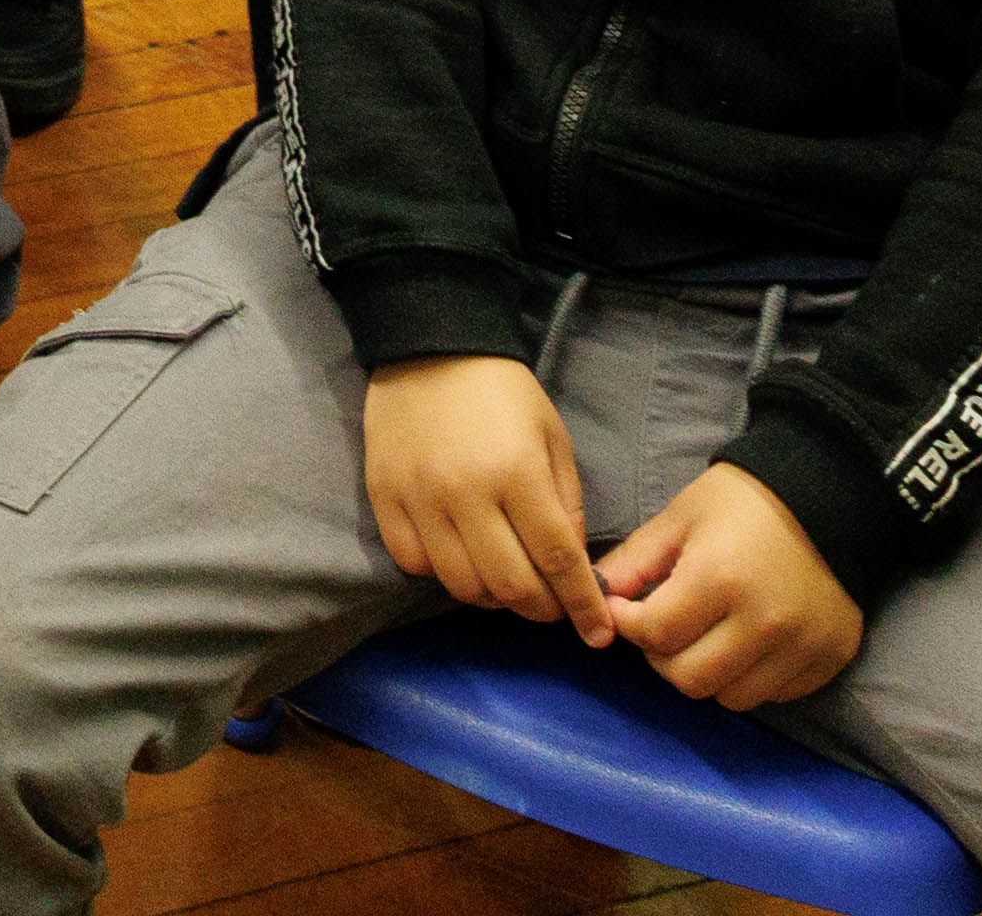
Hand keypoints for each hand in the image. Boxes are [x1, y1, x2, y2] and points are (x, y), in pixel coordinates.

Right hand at [363, 356, 612, 642]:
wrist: (429, 346)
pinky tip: (459, 558)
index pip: (557, 559)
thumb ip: (566, 504)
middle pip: (508, 584)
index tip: (597, 636)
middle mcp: (466, 492)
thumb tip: (570, 567)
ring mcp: (419, 497)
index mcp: (518, 472)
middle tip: (551, 607)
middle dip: (540, 609)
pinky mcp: (384, 496)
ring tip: (506, 584)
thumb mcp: (552, 438)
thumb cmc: (503, 393)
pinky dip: (442, 575)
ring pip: (460, 584)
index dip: (581, 604)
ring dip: (492, 598)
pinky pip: (413, 563)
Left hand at [597, 461, 864, 707]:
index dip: (628, 625)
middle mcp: (763, 622)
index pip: (655, 635)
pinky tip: (747, 643)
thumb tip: (592, 595)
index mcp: (719, 579)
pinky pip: (774, 695)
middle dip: (663, 656)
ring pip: (731, 697)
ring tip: (707, 635)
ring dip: (708, 672)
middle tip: (665, 626)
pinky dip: (751, 678)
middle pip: (689, 679)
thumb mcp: (680, 518)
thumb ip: (633, 561)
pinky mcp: (829, 659)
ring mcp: (802, 647)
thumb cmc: (744, 502)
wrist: (831, 496)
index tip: (625, 609)